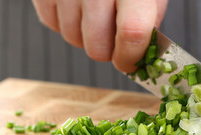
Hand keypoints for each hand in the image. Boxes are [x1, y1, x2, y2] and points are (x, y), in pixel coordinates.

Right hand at [32, 0, 167, 72]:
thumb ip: (149, 16)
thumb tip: (139, 53)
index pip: (132, 33)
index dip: (131, 57)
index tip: (131, 62)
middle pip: (97, 46)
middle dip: (107, 50)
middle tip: (113, 35)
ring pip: (72, 39)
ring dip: (85, 35)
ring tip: (95, 12)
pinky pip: (52, 24)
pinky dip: (64, 22)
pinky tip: (76, 3)